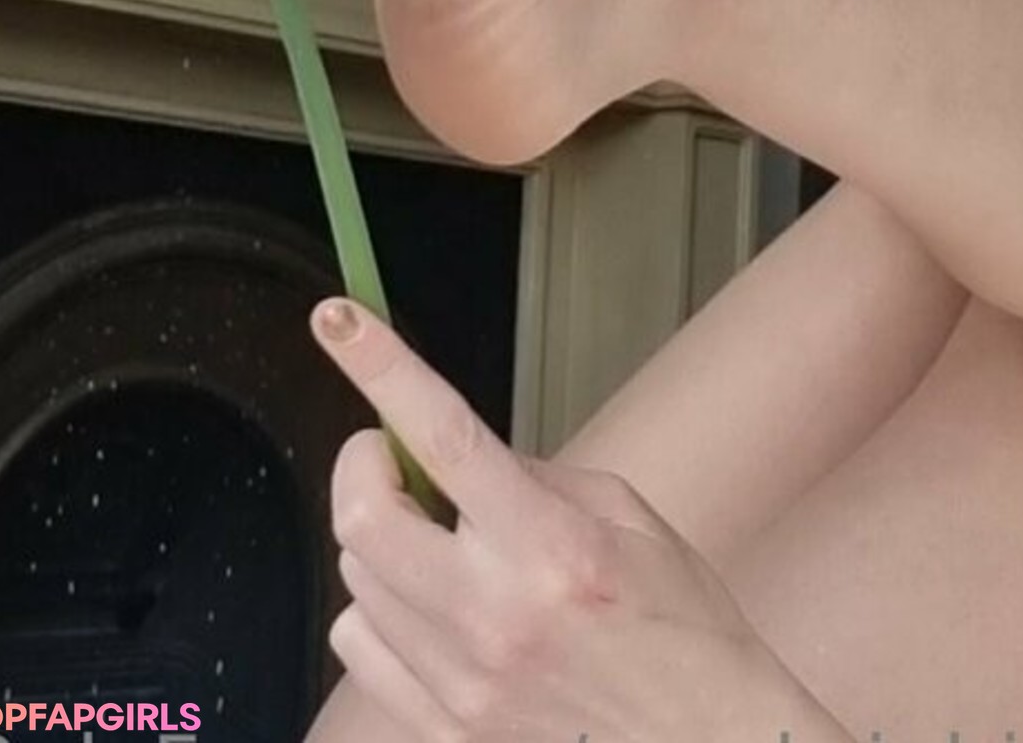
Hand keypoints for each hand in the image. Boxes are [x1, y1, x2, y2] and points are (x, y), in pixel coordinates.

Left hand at [314, 299, 788, 742]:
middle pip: (362, 516)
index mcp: (549, 547)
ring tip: (439, 544)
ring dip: (381, 539)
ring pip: (356, 580)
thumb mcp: (626, 517)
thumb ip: (532, 477)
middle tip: (396, 456)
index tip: (340, 321)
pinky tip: (427, 606)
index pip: (441, 434)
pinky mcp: (447, 734)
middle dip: (365, 464)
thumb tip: (452, 455)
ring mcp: (463, 685)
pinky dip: (379, 610)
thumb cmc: (683, 633)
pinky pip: (362, 649)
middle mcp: (493, 617)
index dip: (380, 366)